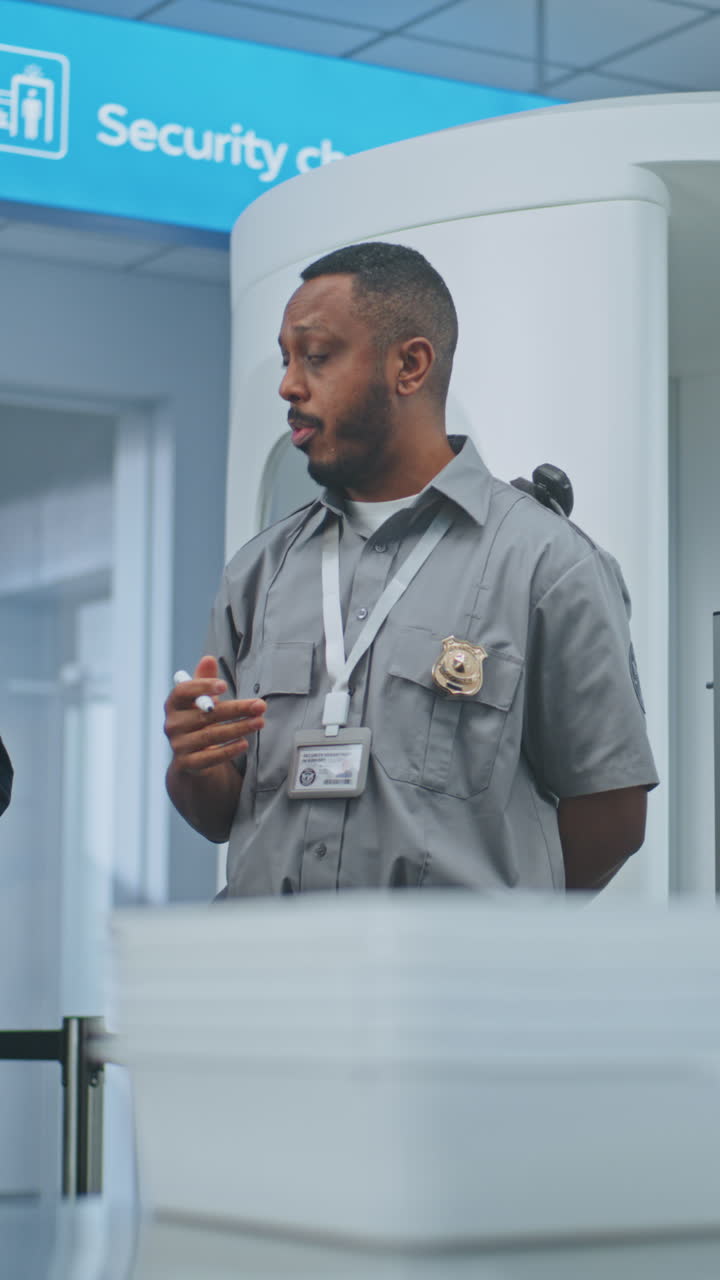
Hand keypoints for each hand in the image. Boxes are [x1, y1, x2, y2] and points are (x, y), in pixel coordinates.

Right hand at [164, 655, 265, 775]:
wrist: (189, 757)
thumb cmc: (199, 720)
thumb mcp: (201, 700)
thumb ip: (204, 680)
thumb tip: (208, 658)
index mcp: (173, 704)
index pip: (183, 692)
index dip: (202, 686)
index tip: (225, 685)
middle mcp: (172, 724)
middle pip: (206, 714)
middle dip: (236, 709)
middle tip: (260, 705)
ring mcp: (178, 745)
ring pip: (211, 735)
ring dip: (239, 728)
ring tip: (259, 722)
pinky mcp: (188, 764)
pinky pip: (210, 757)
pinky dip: (229, 750)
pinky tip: (245, 743)